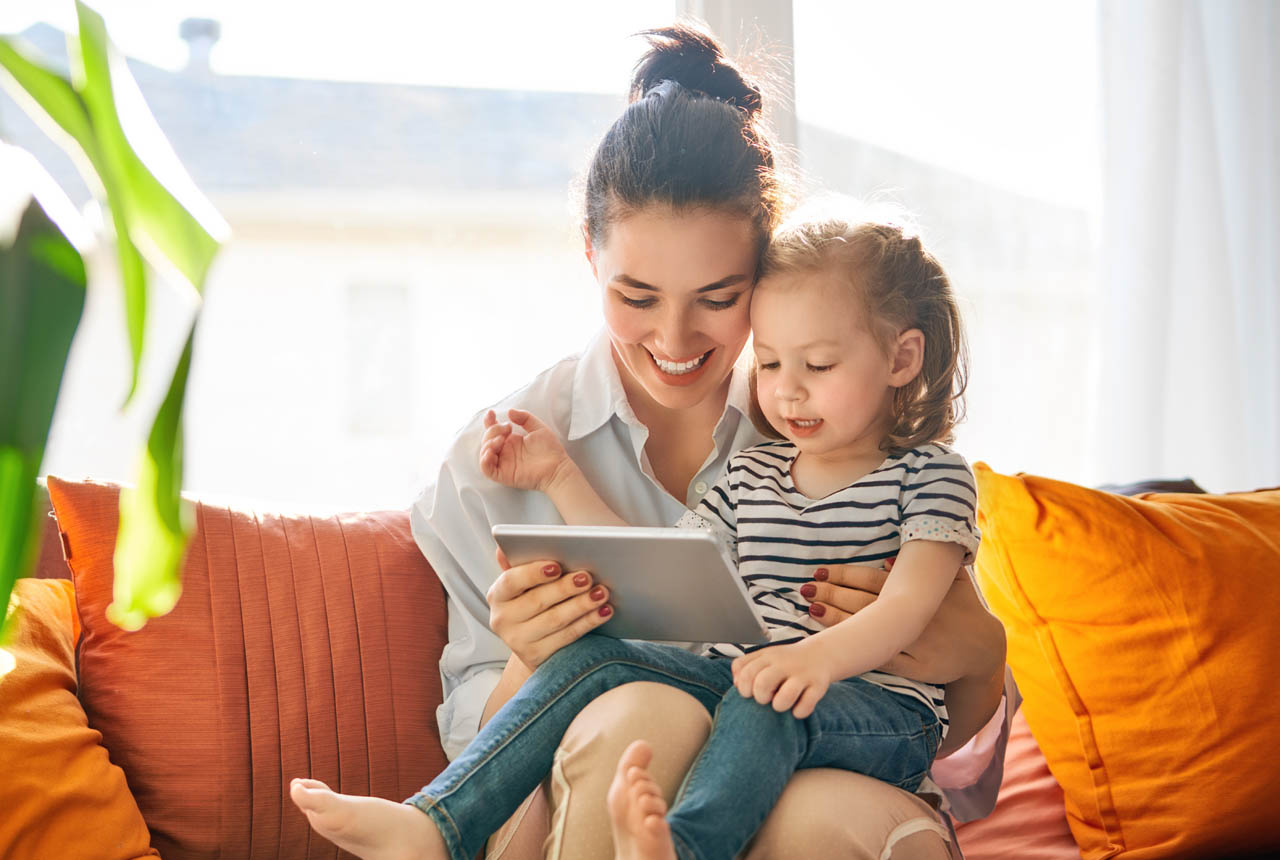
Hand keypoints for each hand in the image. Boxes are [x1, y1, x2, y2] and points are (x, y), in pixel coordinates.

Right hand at [479, 409, 572, 492]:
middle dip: (493, 430)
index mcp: (511, 441)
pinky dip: (484, 460)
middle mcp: (505, 452)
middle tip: (508, 428)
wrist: (557, 467)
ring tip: (501, 439)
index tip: (491, 413)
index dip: (489, 422)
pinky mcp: (503, 475)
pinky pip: (487, 469)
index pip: (493, 431)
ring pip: (484, 453)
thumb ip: (524, 417)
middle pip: (487, 439)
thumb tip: (509, 411)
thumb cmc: (550, 450)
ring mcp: (503, 463)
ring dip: (488, 443)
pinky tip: (491, 452)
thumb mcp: (538, 427)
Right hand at [486, 546, 612, 669]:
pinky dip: (588, 623)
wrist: (533, 641)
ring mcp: (519, 641)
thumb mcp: (522, 583)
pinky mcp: (537, 657)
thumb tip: (502, 549)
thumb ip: (518, 564)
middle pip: (537, 601)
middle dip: (565, 588)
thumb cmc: (531, 600)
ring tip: (602, 593)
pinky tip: (603, 611)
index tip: (556, 566)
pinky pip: (567, 637)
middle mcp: (502, 620)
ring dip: (581, 605)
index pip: (511, 581)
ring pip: (555, 620)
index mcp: (498, 595)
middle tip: (588, 577)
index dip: (534, 573)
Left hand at [731, 640, 830, 718]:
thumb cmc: (786, 661)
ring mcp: (802, 674)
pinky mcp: (818, 686)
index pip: (745, 671)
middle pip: (762, 683)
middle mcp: (784, 664)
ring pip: (785, 697)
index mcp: (767, 656)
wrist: (820, 654)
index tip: (750, 692)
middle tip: (766, 698)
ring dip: (779, 706)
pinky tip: (797, 708)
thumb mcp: (764, 657)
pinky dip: (799, 712)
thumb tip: (736, 683)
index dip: (743, 687)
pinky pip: (806, 706)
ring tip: (781, 703)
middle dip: (760, 697)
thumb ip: (745, 666)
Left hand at [799, 559, 1004, 684]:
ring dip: (837, 620)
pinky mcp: (913, 667)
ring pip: (868, 630)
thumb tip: (887, 558)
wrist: (984, 650)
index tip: (820, 572)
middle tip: (805, 589)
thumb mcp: (953, 582)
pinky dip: (859, 651)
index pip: (871, 580)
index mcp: (916, 592)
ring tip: (810, 610)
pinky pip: (881, 659)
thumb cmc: (964, 610)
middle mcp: (911, 615)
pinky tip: (837, 645)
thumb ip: (927, 566)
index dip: (844, 575)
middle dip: (831, 595)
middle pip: (863, 602)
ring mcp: (911, 642)